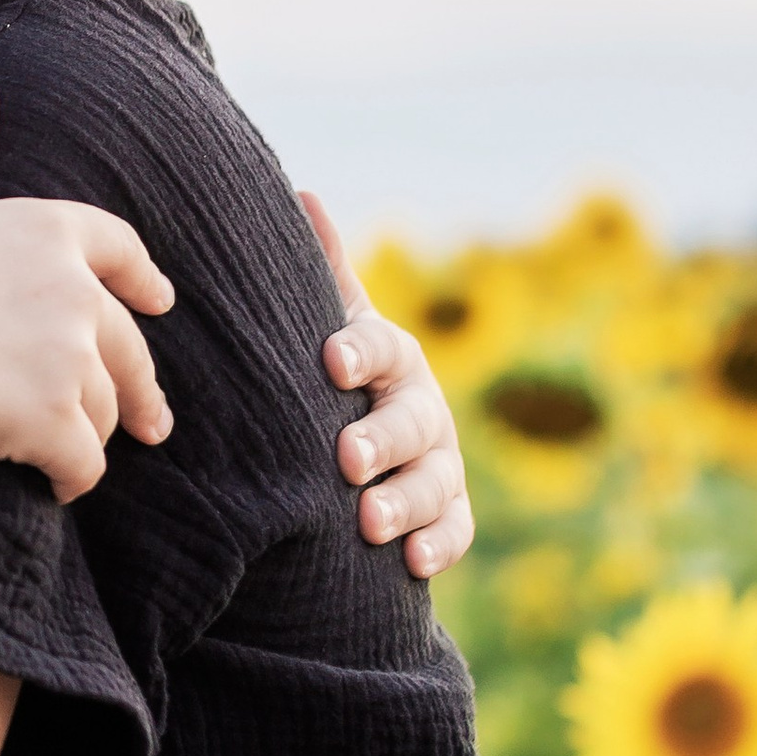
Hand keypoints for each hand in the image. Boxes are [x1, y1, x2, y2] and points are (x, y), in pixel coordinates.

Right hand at [0, 79, 174, 503]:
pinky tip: (55, 487)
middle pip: (125, 345)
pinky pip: (84, 462)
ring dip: (89, 434)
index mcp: (40, 227)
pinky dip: (72, 478)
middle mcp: (70, 287)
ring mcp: (67, 356)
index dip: (142, 277)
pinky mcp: (55, 421)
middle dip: (137, 385)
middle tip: (150, 422)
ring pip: (105, 409)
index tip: (159, 301)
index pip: (119, 248)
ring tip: (65, 456)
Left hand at [300, 193, 473, 580]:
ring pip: (435, 481)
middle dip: (382, 440)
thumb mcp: (328, 325)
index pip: (380, 347)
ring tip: (371, 523)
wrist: (362, 441)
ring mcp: (441, 461)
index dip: (358, 352)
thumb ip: (320, 272)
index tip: (330, 360)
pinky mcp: (449, 512)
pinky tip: (412, 563)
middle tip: (347, 460)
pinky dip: (437, 545)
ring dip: (406, 501)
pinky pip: (453, 530)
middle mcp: (422, 406)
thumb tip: (302, 192)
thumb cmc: (334, 375)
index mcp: (389, 356)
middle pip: (412, 421)